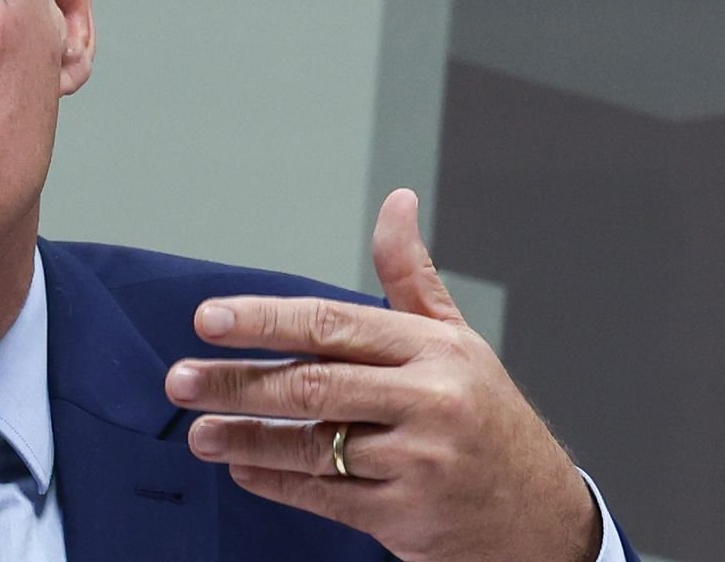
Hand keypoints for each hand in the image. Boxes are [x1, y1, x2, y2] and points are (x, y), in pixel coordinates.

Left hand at [165, 189, 601, 561]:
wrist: (544, 520)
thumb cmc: (489, 421)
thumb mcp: (458, 341)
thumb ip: (410, 278)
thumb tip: (395, 204)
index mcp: (435, 350)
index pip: (334, 325)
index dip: (265, 320)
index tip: (209, 319)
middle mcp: (431, 402)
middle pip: (312, 385)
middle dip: (237, 382)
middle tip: (180, 379)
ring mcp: (420, 462)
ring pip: (312, 445)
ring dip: (245, 437)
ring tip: (199, 430)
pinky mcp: (407, 517)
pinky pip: (325, 495)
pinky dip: (276, 480)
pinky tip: (243, 467)